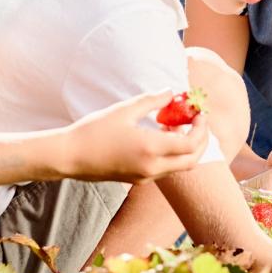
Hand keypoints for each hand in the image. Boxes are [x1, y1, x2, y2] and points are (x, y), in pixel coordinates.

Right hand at [65, 91, 208, 183]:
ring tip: (176, 124)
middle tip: (198, 122)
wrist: (70, 156)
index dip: (201, 128)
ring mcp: (145, 176)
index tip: (199, 113)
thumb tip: (172, 92)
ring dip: (186, 147)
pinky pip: (165, 169)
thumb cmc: (94, 130)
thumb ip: (152, 100)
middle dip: (201, 141)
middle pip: (192, 160)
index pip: (191, 144)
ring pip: (179, 166)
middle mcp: (152, 167)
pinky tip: (161, 135)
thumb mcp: (124, 110)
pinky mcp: (137, 179)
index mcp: (151, 149)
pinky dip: (172, 154)